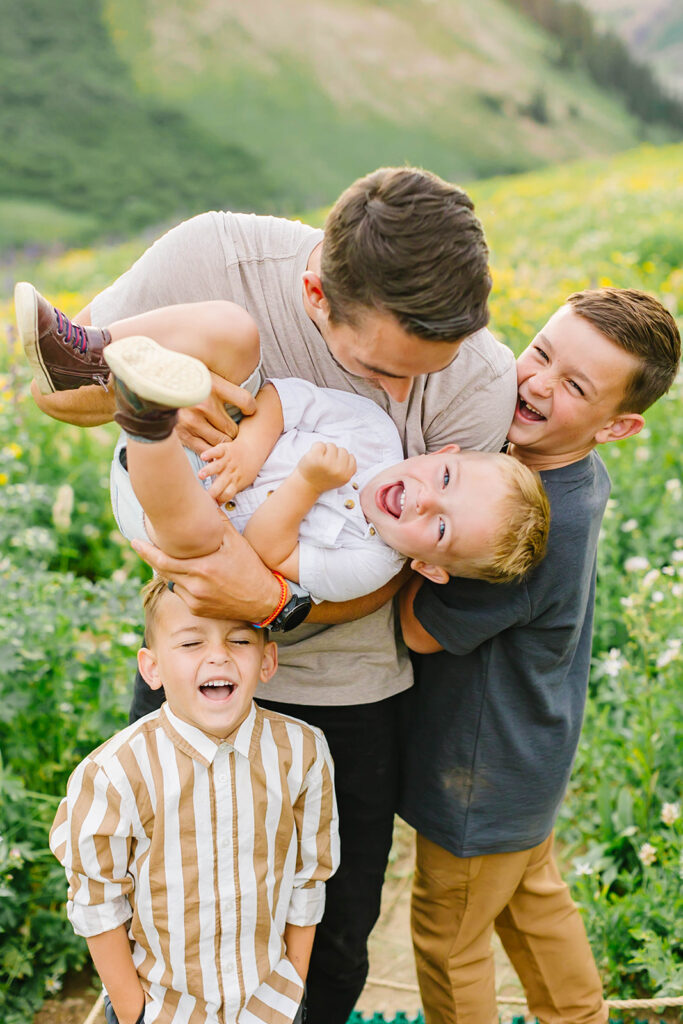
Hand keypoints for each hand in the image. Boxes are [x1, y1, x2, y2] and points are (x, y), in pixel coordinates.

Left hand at [131, 518, 281, 620]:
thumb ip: (218, 524)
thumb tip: (207, 501)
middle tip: (141, 546)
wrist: (263, 600)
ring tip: (176, 560)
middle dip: (152, 558)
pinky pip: (182, 594)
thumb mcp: (237, 542)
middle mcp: (195, 587)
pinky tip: (193, 576)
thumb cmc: (250, 568)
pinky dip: (183, 584)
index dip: (147, 552)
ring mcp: (195, 601)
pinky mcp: (198, 610)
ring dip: (171, 571)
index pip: (165, 561)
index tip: (134, 542)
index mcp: (203, 568)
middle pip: (163, 572)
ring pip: (173, 582)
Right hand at [175, 372, 256, 452]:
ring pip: (222, 441)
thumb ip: (231, 389)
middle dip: (235, 431)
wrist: (161, 388)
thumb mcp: (211, 378)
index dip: (251, 408)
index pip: (245, 401)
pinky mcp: (184, 435)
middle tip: (232, 427)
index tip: (249, 410)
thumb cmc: (190, 384)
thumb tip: (252, 407)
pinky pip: (206, 450)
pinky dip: (212, 449)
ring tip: (222, 435)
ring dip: (225, 441)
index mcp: (212, 387)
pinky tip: (210, 441)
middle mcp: (202, 405)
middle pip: (233, 429)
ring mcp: (192, 422)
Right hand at [198, 439, 248, 502]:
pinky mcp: (225, 449)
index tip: (209, 504)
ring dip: (208, 471)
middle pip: (221, 484)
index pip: (227, 494)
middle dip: (213, 491)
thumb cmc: (246, 469)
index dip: (219, 500)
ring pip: (217, 467)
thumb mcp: (242, 483)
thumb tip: (218, 504)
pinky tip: (203, 457)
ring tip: (200, 476)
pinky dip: (210, 453)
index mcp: (236, 483)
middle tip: (204, 496)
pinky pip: (217, 451)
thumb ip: (230, 491)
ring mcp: (228, 461)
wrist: (254, 449)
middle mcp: (231, 473)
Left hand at [297, 442, 355, 492]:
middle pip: (342, 450)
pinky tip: (313, 457)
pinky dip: (315, 448)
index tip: (334, 465)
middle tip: (326, 463)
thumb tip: (350, 456)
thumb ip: (347, 469)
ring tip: (320, 460)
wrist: (306, 485)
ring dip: (325, 450)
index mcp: (345, 475)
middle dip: (335, 454)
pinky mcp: (315, 458)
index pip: (351, 457)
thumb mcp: (340, 479)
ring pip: (332, 445)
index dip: (342, 459)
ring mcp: (326, 463)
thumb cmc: (323, 479)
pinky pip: (320, 444)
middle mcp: (338, 469)